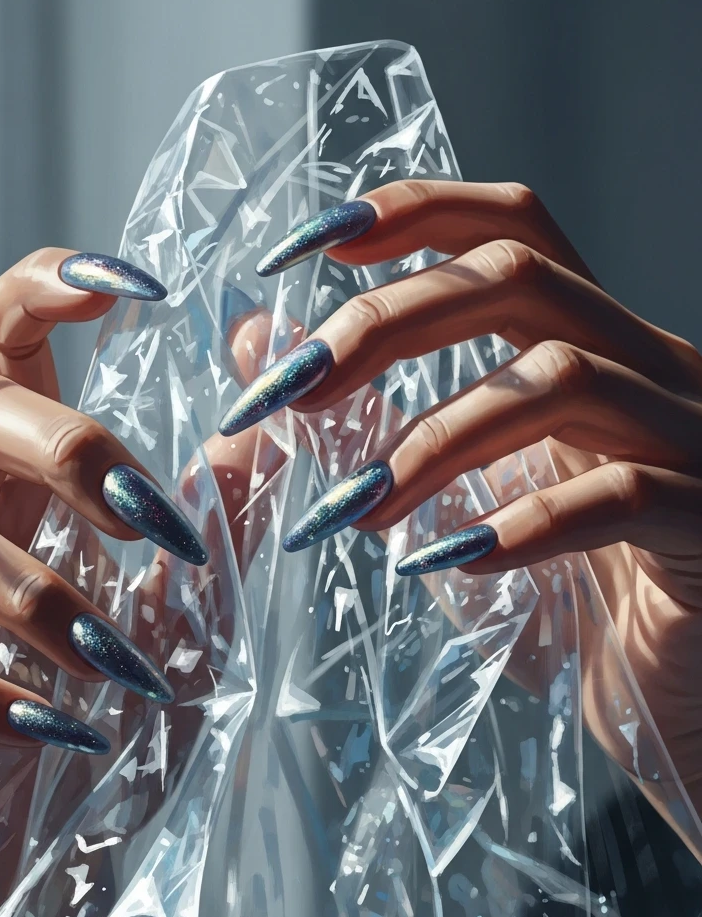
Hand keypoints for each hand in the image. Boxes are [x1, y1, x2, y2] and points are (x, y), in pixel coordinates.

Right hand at [0, 248, 210, 865]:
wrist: (54, 858)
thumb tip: (268, 356)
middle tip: (157, 528)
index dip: (45, 293)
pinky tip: (62, 728)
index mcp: (17, 484)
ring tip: (123, 666)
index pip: (3, 348)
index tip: (133, 285)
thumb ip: (229, 497)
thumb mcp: (197, 607)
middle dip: (68, 450)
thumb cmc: (118, 717)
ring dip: (43, 596)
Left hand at [217, 180, 701, 851]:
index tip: (312, 247)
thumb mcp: (455, 506)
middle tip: (296, 386)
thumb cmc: (577, 604)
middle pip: (521, 277)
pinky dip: (527, 522)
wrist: (687, 703)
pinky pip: (622, 497)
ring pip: (564, 380)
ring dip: (438, 437)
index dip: (417, 213)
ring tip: (354, 508)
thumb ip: (365, 425)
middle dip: (392, 319)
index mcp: (587, 353)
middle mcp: (643, 371)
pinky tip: (453, 559)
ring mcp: (687, 439)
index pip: (511, 232)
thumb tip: (258, 343)